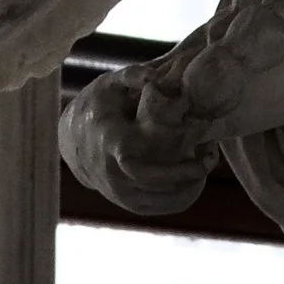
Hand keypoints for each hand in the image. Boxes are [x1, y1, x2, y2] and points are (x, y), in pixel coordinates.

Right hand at [59, 68, 216, 216]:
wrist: (73, 141)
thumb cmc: (98, 106)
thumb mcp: (109, 85)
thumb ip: (131, 76)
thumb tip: (153, 75)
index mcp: (110, 143)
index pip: (139, 163)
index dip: (174, 161)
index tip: (200, 145)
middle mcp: (113, 173)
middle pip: (157, 185)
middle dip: (188, 175)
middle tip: (210, 159)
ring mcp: (120, 193)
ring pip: (163, 200)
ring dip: (191, 185)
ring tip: (206, 165)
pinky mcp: (129, 203)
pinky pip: (162, 207)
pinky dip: (184, 197)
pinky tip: (197, 180)